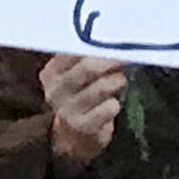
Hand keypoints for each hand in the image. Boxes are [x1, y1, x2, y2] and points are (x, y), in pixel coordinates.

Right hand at [40, 54, 126, 171]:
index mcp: (51, 72)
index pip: (71, 52)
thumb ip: (84, 60)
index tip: (113, 42)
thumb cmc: (79, 97)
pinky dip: (115, 104)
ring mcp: (68, 109)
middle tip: (127, 57)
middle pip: (88, 68)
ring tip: (119, 80)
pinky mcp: (83, 126)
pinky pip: (109, 108)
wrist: (72, 137)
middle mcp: (56, 90)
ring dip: (117, 81)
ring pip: (102, 87)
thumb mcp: (72, 76)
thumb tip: (113, 44)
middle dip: (112, 60)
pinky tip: (112, 104)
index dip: (94, 45)